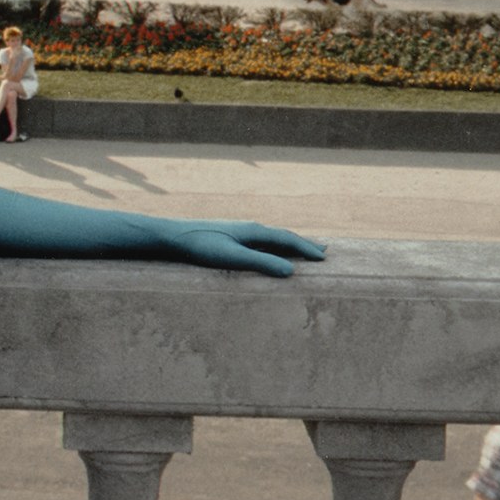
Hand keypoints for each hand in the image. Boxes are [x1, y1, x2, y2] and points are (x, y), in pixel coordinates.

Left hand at [154, 219, 326, 278]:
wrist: (175, 236)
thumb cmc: (202, 247)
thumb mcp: (233, 258)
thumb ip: (261, 263)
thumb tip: (292, 271)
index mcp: (254, 231)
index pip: (287, 240)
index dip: (307, 249)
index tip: (325, 259)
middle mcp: (251, 228)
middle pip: (283, 236)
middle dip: (304, 244)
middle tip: (324, 251)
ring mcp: (241, 231)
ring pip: (273, 238)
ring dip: (290, 244)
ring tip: (303, 249)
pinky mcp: (231, 237)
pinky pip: (261, 241)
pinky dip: (275, 246)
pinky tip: (269, 250)